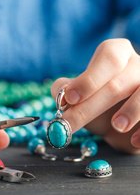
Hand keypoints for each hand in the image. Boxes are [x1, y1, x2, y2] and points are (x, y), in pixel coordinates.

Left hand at [51, 39, 139, 153]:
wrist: (119, 125)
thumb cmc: (96, 104)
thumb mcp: (78, 95)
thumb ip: (65, 90)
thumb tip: (63, 93)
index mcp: (116, 54)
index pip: (107, 57)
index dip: (89, 78)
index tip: (71, 99)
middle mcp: (137, 65)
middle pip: (118, 83)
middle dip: (91, 106)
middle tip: (71, 124)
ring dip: (131, 111)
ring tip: (117, 126)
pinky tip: (134, 140)